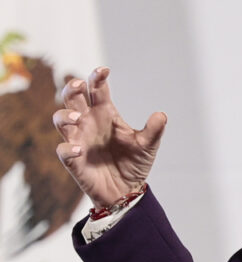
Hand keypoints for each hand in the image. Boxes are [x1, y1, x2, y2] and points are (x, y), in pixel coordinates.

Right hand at [53, 67, 165, 207]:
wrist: (126, 190)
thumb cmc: (134, 163)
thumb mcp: (148, 146)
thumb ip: (153, 130)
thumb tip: (161, 115)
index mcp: (106, 114)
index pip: (97, 90)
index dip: (97, 78)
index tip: (104, 70)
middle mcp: (89, 123)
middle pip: (72, 98)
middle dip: (72, 88)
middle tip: (79, 85)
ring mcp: (79, 139)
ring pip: (61, 119)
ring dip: (66, 115)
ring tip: (78, 117)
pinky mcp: (74, 160)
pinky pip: (63, 150)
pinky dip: (68, 148)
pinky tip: (79, 149)